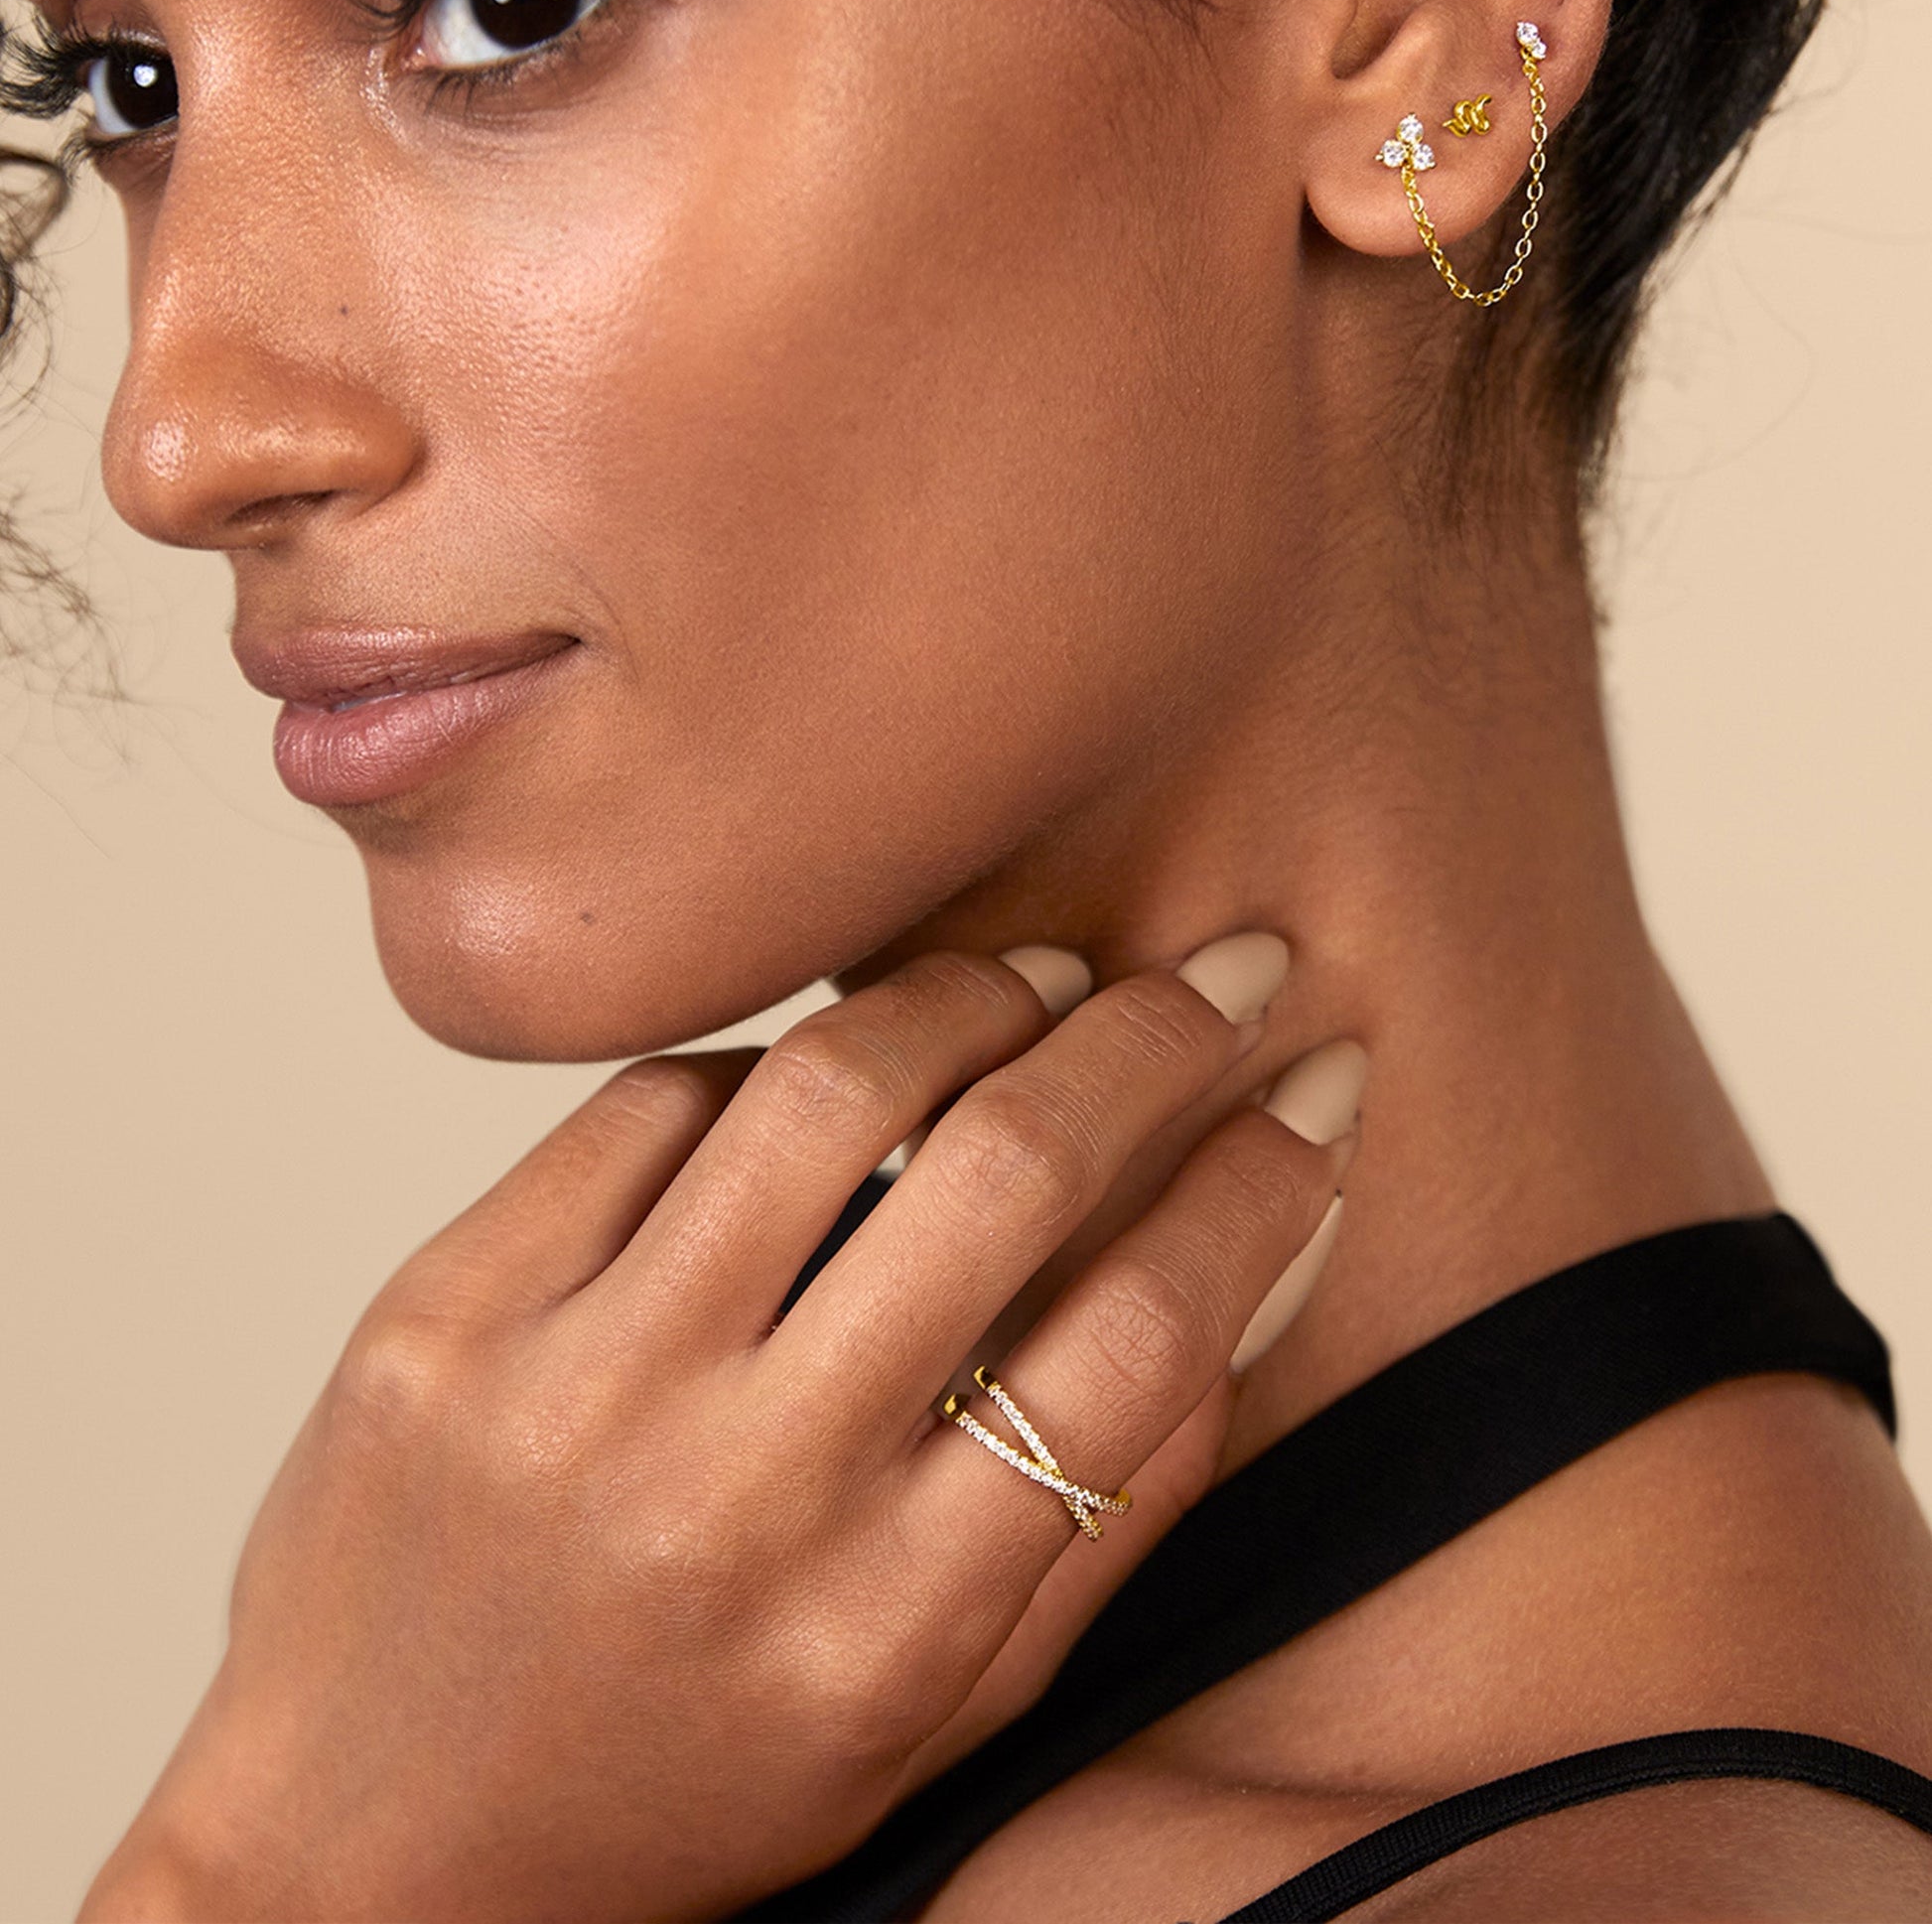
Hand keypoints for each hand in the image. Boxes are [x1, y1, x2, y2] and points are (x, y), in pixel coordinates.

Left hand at [79, 937, 1355, 1923]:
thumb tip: (1250, 1262)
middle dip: (1158, 1036)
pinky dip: (773, 1063)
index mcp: (883, 1633)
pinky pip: (654, 1101)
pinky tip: (827, 1077)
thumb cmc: (682, 1783)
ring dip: (976, 994)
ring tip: (1046, 979)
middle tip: (1221, 975)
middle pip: (1008, 1176)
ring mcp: (568, 1389)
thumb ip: (1105, 1514)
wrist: (361, 1846)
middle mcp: (732, 1501)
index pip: (1142, 1348)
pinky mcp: (444, 1308)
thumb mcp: (932, 1711)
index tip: (1319, 1089)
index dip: (1262, 1185)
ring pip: (829, 1086)